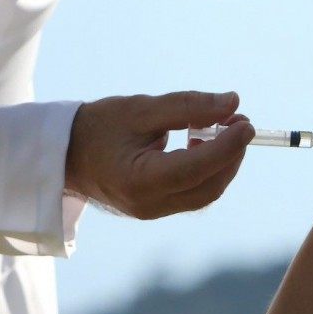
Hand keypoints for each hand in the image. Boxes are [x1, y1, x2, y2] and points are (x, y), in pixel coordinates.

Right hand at [65, 91, 254, 217]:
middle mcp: (148, 204)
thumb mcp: (142, 109)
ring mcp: (153, 211)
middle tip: (240, 120)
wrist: (66, 154)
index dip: (227, 147)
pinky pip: (195, 193)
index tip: (246, 122)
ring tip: (223, 127)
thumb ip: (188, 106)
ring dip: (223, 161)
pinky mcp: (157, 207)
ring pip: (205, 193)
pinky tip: (203, 142)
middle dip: (231, 154)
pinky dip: (209, 169)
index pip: (195, 168)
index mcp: (139, 181)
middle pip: (208, 186)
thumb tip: (234, 102)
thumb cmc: (100, 126)